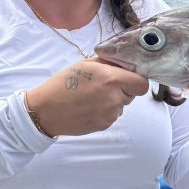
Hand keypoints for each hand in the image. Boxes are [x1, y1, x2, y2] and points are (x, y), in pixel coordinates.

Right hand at [26, 58, 149, 136]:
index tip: (128, 78)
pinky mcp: (104, 125)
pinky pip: (112, 115)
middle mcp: (115, 98)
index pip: (142, 84)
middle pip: (132, 94)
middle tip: (105, 85)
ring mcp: (110, 114)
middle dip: (123, 89)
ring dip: (113, 100)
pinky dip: (105, 110)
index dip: (136, 80)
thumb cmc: (63, 83)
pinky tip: (89, 106)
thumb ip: (108, 63)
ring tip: (92, 97)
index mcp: (112, 80)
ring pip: (122, 105)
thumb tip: (124, 65)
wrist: (46, 110)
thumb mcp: (85, 64)